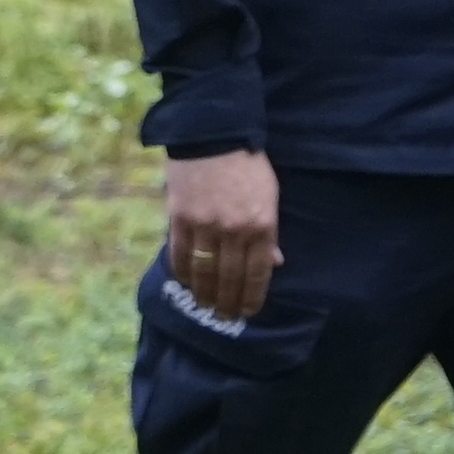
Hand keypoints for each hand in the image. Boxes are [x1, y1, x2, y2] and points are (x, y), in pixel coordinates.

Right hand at [161, 147, 281, 321]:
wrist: (214, 137)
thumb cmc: (248, 167)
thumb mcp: (269, 197)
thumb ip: (268, 233)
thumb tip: (273, 263)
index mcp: (261, 225)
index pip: (257, 273)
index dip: (252, 296)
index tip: (248, 312)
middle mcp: (234, 229)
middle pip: (230, 277)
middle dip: (228, 301)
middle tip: (225, 316)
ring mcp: (205, 225)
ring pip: (204, 271)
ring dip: (204, 293)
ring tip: (205, 306)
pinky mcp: (180, 218)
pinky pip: (180, 254)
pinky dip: (182, 272)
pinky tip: (185, 283)